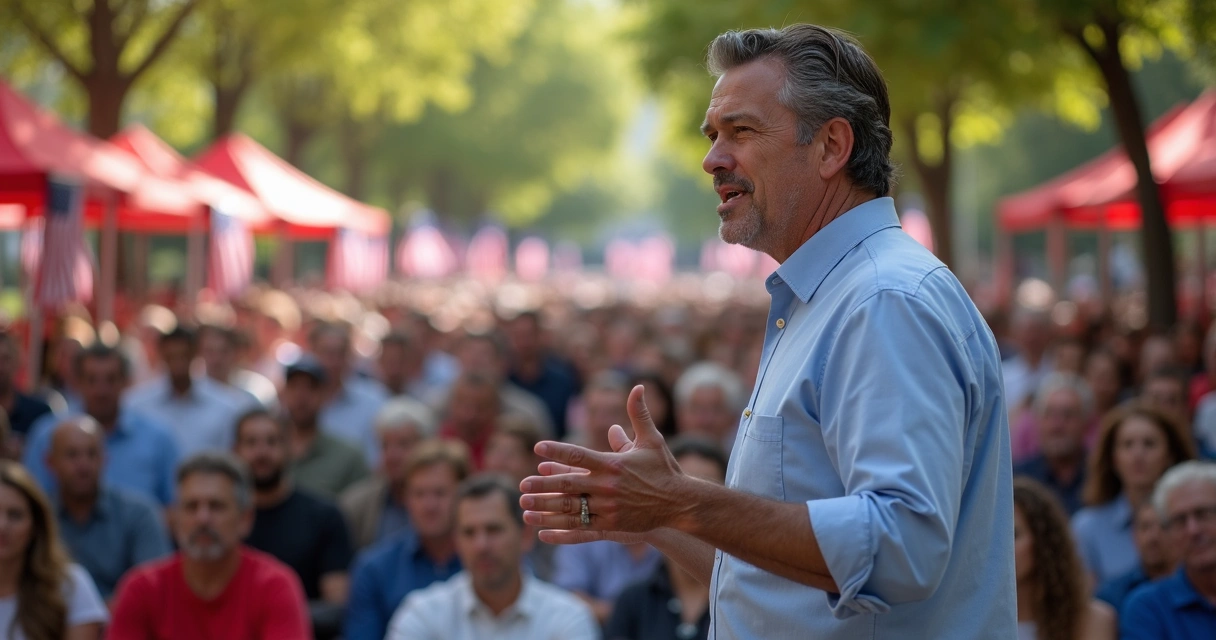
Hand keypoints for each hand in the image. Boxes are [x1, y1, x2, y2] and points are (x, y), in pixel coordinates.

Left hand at [520, 385, 686, 543]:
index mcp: (613, 464)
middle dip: (543, 485)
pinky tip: (541, 532)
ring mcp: (609, 508)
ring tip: (524, 505)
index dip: (557, 452)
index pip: (579, 455)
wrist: (680, 503)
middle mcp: (608, 486)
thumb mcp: (652, 439)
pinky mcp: (612, 525)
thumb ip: (639, 414)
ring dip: (545, 508)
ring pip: (570, 509)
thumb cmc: (664, 469)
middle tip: (522, 484)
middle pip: (569, 485)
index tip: (538, 448)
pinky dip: (559, 531)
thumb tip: (637, 386)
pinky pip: (580, 530)